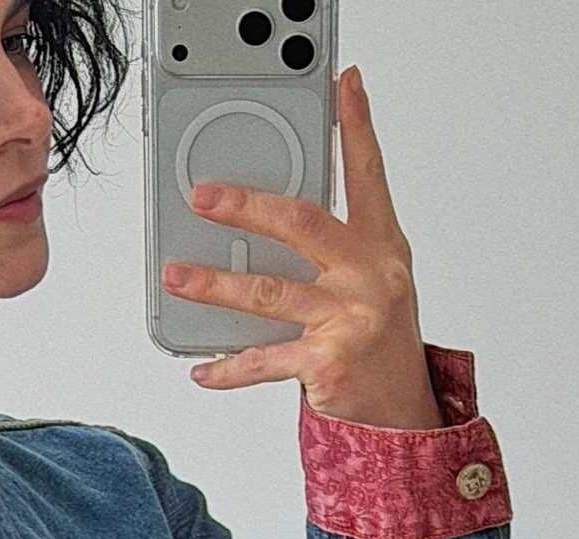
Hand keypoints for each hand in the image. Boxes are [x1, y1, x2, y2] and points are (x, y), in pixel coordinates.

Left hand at [161, 65, 441, 429]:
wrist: (400, 412)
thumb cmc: (378, 340)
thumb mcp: (372, 280)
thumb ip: (335, 245)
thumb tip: (268, 218)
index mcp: (381, 247)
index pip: (368, 175)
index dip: (357, 126)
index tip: (344, 85)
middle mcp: (369, 276)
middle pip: (302, 224)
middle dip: (247, 206)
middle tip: (203, 197)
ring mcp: (349, 320)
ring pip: (270, 291)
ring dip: (215, 284)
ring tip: (178, 276)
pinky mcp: (326, 364)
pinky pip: (265, 360)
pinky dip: (229, 368)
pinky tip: (202, 368)